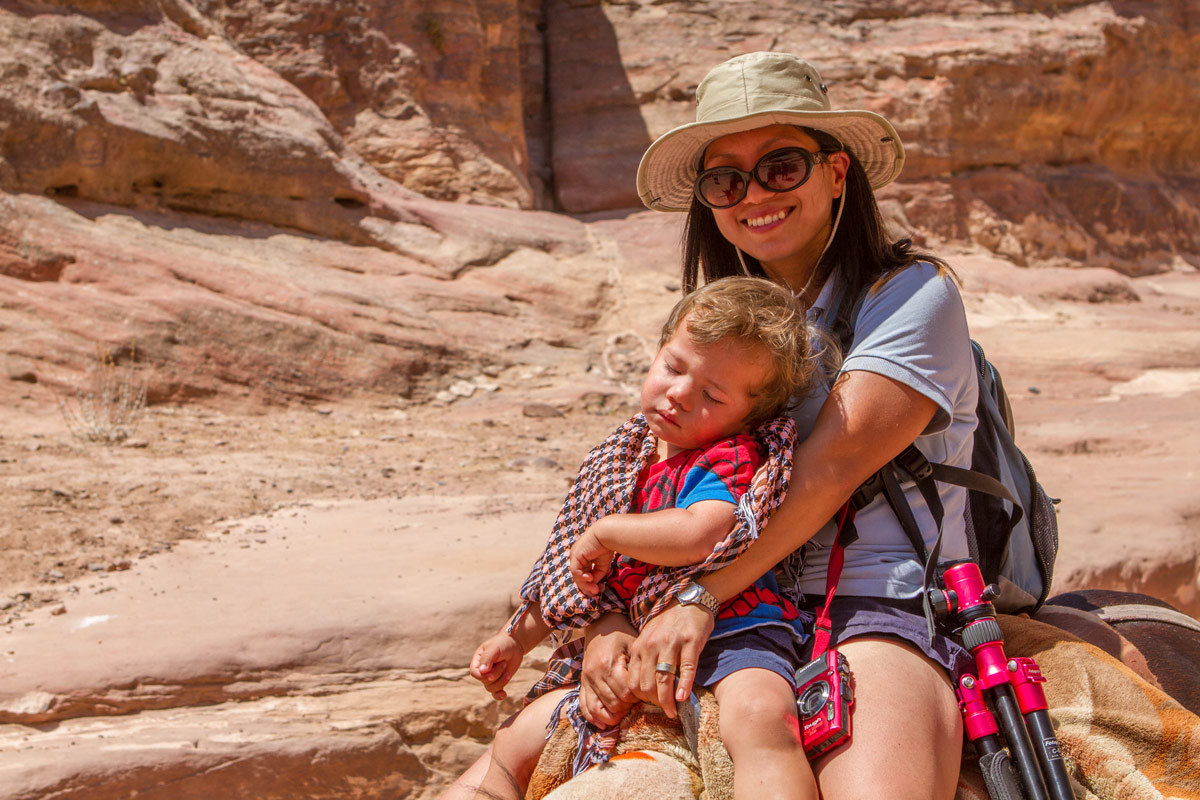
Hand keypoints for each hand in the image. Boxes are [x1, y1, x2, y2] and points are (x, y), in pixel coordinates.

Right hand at [469, 632, 523, 700]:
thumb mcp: (494, 648)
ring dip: (502, 682)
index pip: (474, 673)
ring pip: (491, 688)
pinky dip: (499, 695)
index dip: (482, 676)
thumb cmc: (502, 644)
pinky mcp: (499, 681)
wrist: (514, 645)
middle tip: (504, 663)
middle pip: (484, 681)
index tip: (492, 675)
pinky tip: (504, 694)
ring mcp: (491, 677)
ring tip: (508, 672)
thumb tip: (482, 671)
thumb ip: (487, 658)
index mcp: (477, 661)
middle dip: (496, 674)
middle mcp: (482, 671)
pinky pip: (496, 693)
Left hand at [569, 526, 614, 595]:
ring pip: (577, 575)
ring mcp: (574, 556)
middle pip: (578, 576)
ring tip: (594, 589)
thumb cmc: (606, 547)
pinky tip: (590, 579)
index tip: (598, 589)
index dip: (589, 583)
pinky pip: (576, 571)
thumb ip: (597, 575)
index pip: (582, 574)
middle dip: (586, 586)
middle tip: (595, 593)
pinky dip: (582, 577)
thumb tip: (593, 585)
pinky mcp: (575, 556)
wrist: (606, 535)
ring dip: (585, 584)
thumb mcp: (602, 566)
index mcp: (582, 558)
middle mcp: (576, 557)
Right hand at [579, 614, 637, 727]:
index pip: (626, 692)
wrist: (600, 622)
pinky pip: (585, 706)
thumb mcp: (634, 644)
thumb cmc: (621, 633)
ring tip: (624, 712)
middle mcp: (595, 673)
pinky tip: (604, 724)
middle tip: (638, 702)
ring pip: (600, 708)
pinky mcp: (582, 683)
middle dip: (628, 706)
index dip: (639, 697)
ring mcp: (586, 679)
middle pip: (614, 702)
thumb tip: (658, 685)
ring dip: (614, 713)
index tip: (647, 694)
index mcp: (609, 664)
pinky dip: (593, 717)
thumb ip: (641, 665)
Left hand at [628, 601, 713, 718]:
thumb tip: (643, 688)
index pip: (633, 681)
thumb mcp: (649, 638)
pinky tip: (683, 697)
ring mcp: (671, 643)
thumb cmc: (668, 623)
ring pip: (664, 678)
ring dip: (667, 700)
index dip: (640, 698)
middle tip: (665, 711)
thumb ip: (644, 659)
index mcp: (640, 646)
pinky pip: (686, 668)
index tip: (650, 706)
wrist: (688, 600)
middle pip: (647, 683)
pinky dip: (684, 685)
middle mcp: (652, 645)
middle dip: (655, 702)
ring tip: (673, 711)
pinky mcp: (690, 641)